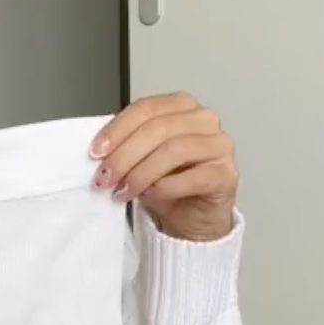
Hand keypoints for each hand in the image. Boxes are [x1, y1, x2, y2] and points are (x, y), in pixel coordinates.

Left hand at [90, 93, 237, 241]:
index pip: (146, 109)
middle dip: (124, 156)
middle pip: (158, 129)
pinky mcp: (226, 175)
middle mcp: (204, 120)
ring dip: (140, 173)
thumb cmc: (167, 184)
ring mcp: (220, 146)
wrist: (191, 217)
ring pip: (174, 150)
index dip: (118, 129)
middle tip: (104, 177)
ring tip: (122, 191)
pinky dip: (164, 188)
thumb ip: (125, 146)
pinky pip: (192, 178)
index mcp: (181, 106)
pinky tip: (148, 196)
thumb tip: (99, 151)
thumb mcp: (140, 159)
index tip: (96, 151)